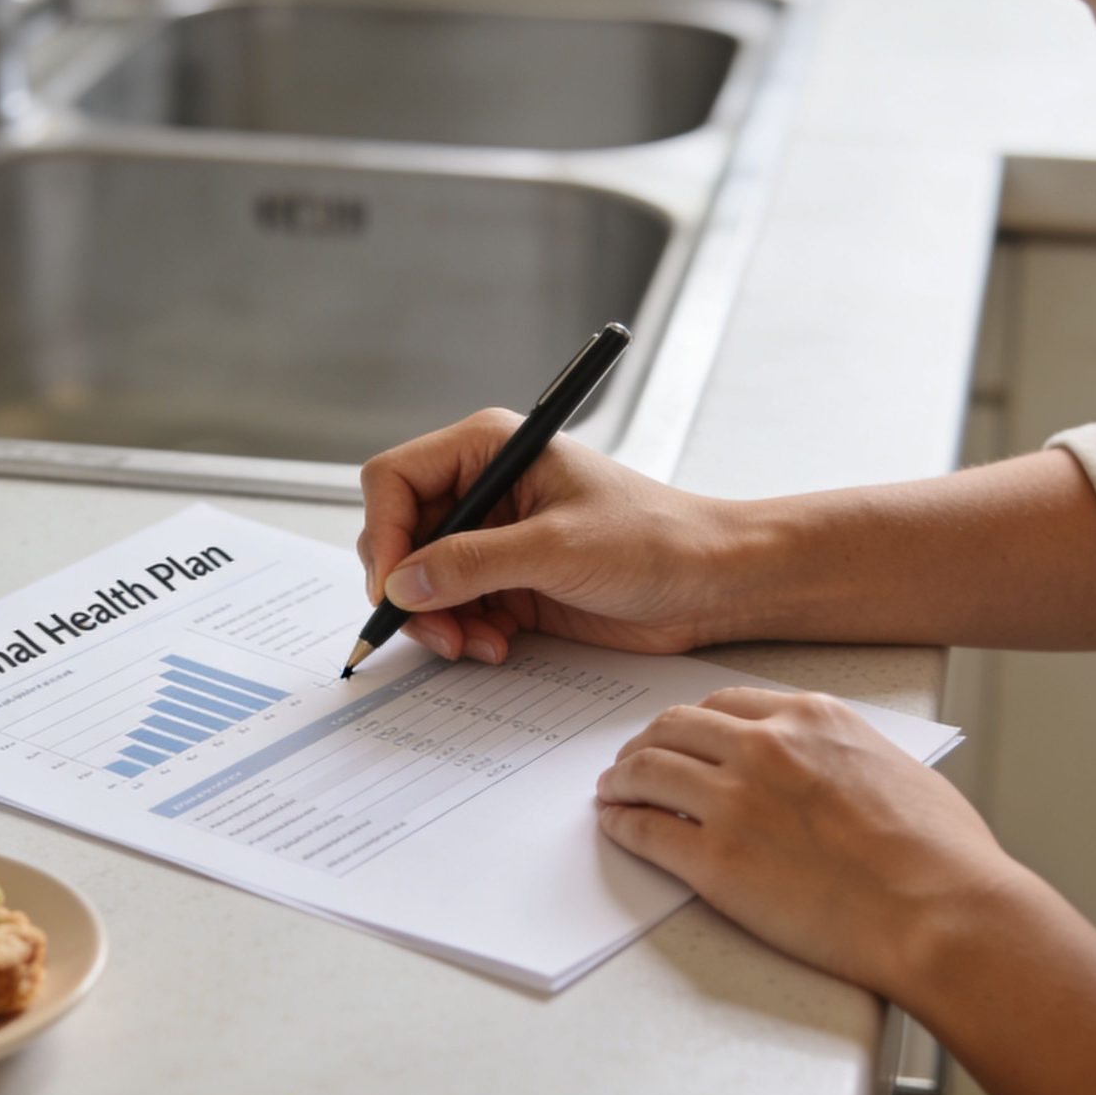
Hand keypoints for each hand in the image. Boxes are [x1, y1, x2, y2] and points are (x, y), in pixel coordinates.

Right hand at [356, 409, 746, 662]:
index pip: (395, 480)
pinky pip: (455, 610)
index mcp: (490, 448)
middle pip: (400, 536)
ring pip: (422, 582)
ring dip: (437, 620)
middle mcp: (483, 488)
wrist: (711, 584)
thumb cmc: (654, 539)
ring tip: (474, 645)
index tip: (394, 587)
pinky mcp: (508, 582)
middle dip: (410, 590)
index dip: (384, 534)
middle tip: (438, 631)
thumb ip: (473, 563)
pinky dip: (463, 634)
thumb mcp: (557, 548)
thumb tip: (402, 583)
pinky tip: (497, 646)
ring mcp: (493, 538)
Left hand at [594, 686, 1020, 1000]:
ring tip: (612, 791)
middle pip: (677, 728)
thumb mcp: (897, 770)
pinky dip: (621, 824)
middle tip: (632, 760)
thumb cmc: (942, 856)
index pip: (728, 703)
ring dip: (622, 779)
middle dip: (647, 742)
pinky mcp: (715, 863)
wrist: (942, 914)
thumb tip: (830, 772)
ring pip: (649, 771)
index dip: (695, 722)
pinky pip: (645, 832)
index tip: (683, 736)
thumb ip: (846, 757)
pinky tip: (615, 826)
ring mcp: (735, 803)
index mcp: (811, 719)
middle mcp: (766, 748)